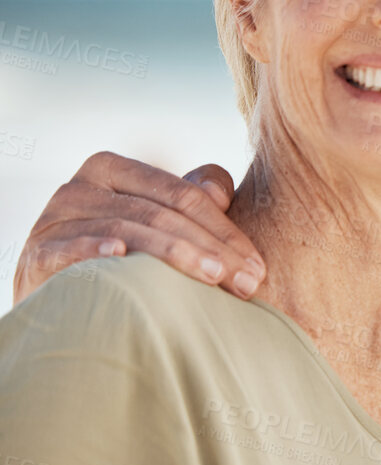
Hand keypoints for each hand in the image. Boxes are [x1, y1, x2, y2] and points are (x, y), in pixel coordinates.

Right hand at [13, 152, 263, 304]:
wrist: (54, 294)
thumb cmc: (117, 256)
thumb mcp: (155, 220)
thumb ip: (190, 198)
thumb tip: (219, 190)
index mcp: (113, 170)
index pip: (183, 195)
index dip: (227, 230)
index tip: (259, 267)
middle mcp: (81, 186)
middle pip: (162, 213)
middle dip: (213, 248)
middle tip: (248, 281)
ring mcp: (55, 218)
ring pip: (129, 228)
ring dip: (177, 254)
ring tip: (216, 278)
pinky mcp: (38, 251)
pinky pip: (72, 246)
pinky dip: (97, 249)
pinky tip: (123, 257)